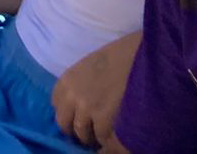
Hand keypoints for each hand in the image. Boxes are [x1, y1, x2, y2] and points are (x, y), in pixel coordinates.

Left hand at [51, 32, 139, 149]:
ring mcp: (86, 108)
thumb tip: (78, 105)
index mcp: (67, 79)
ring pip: (83, 135)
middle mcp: (71, 95)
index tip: (77, 117)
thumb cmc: (118, 57)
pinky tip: (116, 134)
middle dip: (75, 130)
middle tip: (89, 131)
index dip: (68, 113)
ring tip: (103, 134)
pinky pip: (102, 138)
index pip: (56, 105)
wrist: (140, 56)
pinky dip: (108, 140)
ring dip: (92, 136)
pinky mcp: (103, 119)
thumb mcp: (89, 67)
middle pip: (64, 124)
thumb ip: (79, 86)